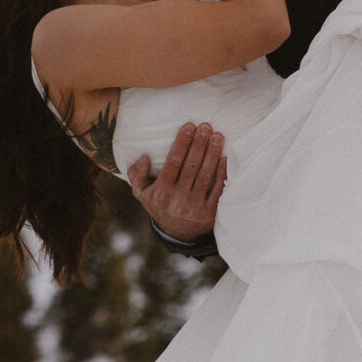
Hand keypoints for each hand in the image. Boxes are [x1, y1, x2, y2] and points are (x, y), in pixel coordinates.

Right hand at [128, 122, 227, 240]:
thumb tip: (144, 158)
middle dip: (200, 144)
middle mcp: (177, 200)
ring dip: (213, 154)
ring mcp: (194, 208)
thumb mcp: (141, 193)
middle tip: (206, 126)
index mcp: (160, 193)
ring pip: (206, 176)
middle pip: (191, 166)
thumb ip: (136, 175)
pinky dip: (222, 174)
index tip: (189, 126)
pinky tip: (225, 158)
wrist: (176, 235)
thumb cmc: (159, 205)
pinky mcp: (209, 214)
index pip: (173, 163)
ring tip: (218, 136)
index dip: (182, 143)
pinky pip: (217, 190)